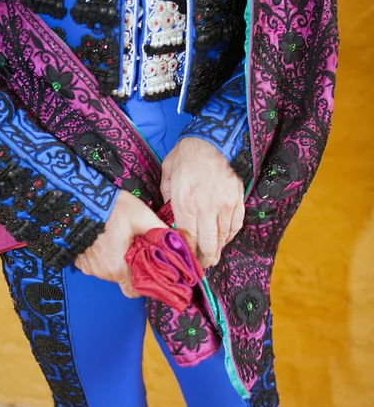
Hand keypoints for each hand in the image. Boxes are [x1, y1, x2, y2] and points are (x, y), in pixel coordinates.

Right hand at [75, 189, 167, 296]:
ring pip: (109, 272)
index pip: (134, 291)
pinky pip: (96, 264)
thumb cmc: (112, 209)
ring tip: (121, 241)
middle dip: (132, 268)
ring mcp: (89, 266)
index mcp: (119, 268)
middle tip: (136, 249)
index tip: (148, 271)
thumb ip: (160, 232)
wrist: (80, 199)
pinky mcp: (79, 259)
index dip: (143, 285)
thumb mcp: (142, 216)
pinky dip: (103, 257)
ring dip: (117, 261)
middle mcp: (102, 272)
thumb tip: (178, 242)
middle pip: (123, 280)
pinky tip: (106, 241)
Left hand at [161, 137, 244, 268]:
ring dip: (218, 250)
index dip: (188, 254)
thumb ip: (167, 198)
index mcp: (185, 204)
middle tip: (202, 267)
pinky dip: (230, 235)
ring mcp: (225, 205)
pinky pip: (236, 225)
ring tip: (213, 257)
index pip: (187, 239)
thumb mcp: (167, 176)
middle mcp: (206, 208)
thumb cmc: (185, 156)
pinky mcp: (237, 200)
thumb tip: (169, 214)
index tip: (186, 262)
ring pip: (223, 238)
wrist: (211, 139)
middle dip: (204, 259)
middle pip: (207, 245)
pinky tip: (224, 239)